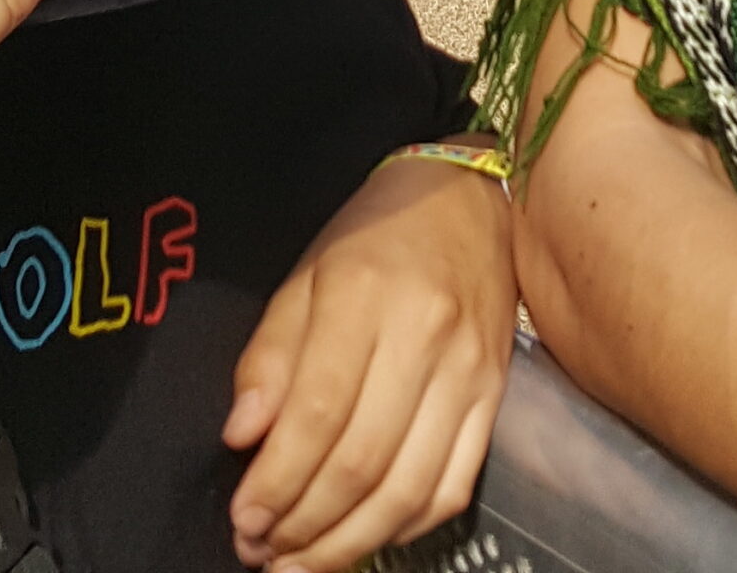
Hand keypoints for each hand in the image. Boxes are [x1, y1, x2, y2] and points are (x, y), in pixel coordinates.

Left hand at [223, 148, 515, 572]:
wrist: (473, 199)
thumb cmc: (376, 230)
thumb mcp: (307, 270)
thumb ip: (270, 354)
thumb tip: (241, 439)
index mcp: (365, 293)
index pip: (318, 413)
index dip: (276, 481)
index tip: (241, 519)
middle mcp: (426, 336)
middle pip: (361, 462)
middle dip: (302, 524)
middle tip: (261, 551)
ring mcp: (469, 372)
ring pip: (407, 490)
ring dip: (348, 544)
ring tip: (301, 563)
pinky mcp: (495, 397)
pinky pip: (451, 488)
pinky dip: (403, 529)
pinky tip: (363, 538)